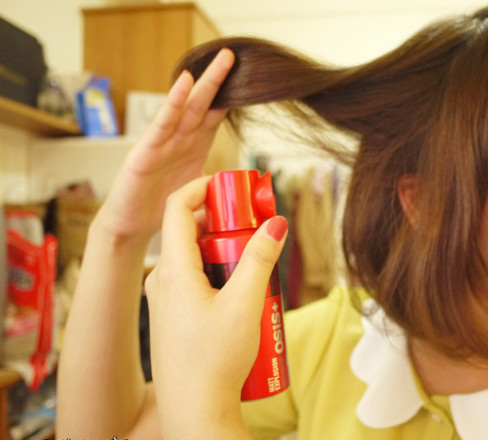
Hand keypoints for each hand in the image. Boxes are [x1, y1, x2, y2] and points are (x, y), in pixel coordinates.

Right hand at [96, 49, 235, 240]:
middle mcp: (179, 139)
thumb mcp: (196, 191)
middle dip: (219, 80)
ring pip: (187, 107)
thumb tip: (241, 183)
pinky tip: (185, 83)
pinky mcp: (145, 151)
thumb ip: (215, 180)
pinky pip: (162, 123)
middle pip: (203, 105)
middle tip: (233, 56)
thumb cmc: (160, 207)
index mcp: (193, 147)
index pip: (214, 117)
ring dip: (204, 83)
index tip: (247, 79)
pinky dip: (174, 102)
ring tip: (220, 61)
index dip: (230, 98)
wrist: (131, 226)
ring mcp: (162, 142)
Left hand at [144, 175, 287, 437]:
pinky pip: (193, 283)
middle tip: (255, 225)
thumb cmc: (215, 361)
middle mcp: (161, 282)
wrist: (194, 415)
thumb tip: (277, 223)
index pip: (177, 208)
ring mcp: (164, 303)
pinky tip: (242, 294)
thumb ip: (261, 259)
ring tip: (255, 263)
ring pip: (193, 260)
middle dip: (223, 222)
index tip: (230, 185)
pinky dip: (216, 274)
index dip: (202, 188)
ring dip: (223, 251)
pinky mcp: (173, 321)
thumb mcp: (246, 303)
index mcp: (172, 270)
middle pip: (188, 233)